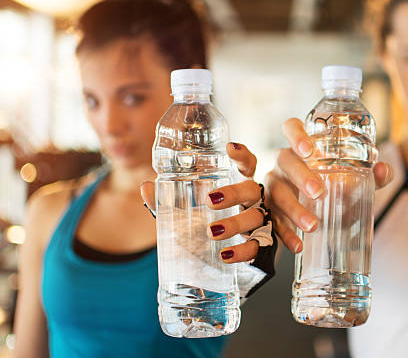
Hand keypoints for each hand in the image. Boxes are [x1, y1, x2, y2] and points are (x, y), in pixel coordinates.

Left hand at [141, 142, 264, 263]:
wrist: (218, 259)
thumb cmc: (206, 224)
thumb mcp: (186, 210)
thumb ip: (167, 200)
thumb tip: (146, 187)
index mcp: (238, 185)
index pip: (247, 165)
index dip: (241, 155)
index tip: (229, 148)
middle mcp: (252, 201)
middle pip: (251, 189)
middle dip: (234, 192)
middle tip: (210, 200)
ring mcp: (259, 223)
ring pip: (255, 217)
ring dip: (235, 223)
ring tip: (211, 231)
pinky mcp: (260, 246)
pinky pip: (256, 248)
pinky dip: (242, 251)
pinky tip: (226, 255)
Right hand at [265, 118, 392, 253]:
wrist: (318, 217)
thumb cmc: (334, 189)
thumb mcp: (352, 182)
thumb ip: (370, 176)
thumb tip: (383, 170)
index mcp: (301, 148)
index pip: (291, 128)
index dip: (296, 135)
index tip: (308, 149)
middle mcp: (284, 163)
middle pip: (285, 161)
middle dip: (301, 176)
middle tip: (319, 193)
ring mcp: (273, 185)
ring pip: (276, 193)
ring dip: (294, 209)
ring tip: (313, 226)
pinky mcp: (268, 210)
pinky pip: (273, 220)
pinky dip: (286, 234)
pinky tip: (298, 245)